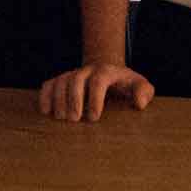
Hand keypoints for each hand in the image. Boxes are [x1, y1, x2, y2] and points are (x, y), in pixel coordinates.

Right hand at [37, 62, 155, 121]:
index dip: (95, 98)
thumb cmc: (126, 86)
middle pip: (76, 79)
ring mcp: (74, 74)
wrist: (108, 74)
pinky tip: (46, 111)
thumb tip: (139, 102)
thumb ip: (144, 92)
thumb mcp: (140, 86)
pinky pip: (49, 84)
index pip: (99, 79)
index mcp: (108, 71)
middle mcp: (88, 70)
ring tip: (61, 118)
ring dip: (59, 99)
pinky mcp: (62, 81)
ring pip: (61, 81)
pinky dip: (45, 96)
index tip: (93, 117)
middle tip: (74, 120)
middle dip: (73, 99)